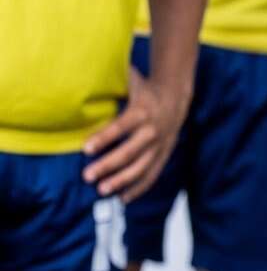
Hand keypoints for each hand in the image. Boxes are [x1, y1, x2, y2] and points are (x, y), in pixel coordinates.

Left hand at [83, 67, 187, 199]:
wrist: (176, 96)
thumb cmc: (144, 89)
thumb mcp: (132, 81)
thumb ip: (113, 79)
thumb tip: (87, 73)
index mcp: (142, 110)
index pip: (121, 126)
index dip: (104, 137)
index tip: (86, 148)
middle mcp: (153, 129)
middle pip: (130, 151)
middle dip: (109, 165)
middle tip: (88, 176)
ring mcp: (160, 144)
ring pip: (142, 166)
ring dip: (122, 180)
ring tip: (102, 190)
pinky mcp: (164, 154)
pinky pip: (152, 174)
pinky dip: (139, 187)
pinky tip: (123, 198)